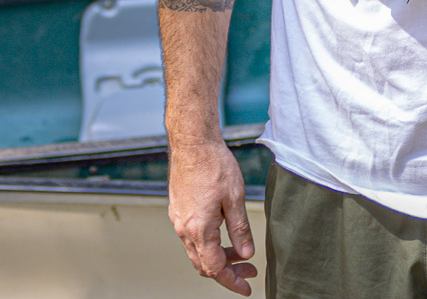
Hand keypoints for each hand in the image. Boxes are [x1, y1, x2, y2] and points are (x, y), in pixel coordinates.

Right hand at [168, 138, 257, 293]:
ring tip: (239, 251)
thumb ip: (240, 229)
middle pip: (204, 264)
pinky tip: (223, 233)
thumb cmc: (214, 164)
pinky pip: (191, 237)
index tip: (246, 286)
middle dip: (227, 271)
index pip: (215, 268)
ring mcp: (179, 220)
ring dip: (217, 256)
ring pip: (197, 252)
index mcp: (199, 229)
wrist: (192, 142)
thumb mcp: (235, 198)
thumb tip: (246, 254)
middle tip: (248, 270)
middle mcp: (184, 228)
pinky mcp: (178, 210)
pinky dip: (208, 243)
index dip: (232, 281)